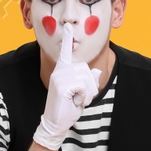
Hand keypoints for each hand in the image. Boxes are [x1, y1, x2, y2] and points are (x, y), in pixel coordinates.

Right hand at [34, 21, 102, 148]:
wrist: (55, 123)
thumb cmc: (67, 107)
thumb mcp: (81, 92)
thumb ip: (88, 81)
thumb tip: (96, 72)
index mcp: (62, 70)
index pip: (65, 53)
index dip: (67, 39)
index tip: (68, 26)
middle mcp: (60, 71)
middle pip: (86, 70)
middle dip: (90, 86)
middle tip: (80, 97)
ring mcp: (59, 77)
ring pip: (86, 79)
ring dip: (87, 93)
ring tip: (77, 100)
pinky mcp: (62, 86)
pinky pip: (83, 87)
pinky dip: (83, 97)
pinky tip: (74, 102)